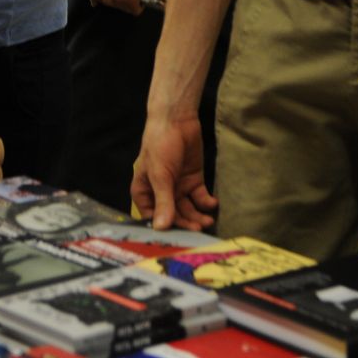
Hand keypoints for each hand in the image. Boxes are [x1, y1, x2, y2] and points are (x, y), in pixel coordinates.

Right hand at [130, 114, 217, 230]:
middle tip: (198, 228)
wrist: (177, 120)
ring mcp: (178, 187)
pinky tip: (212, 204)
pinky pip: (200, 198)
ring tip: (207, 220)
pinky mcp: (193, 180)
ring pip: (188, 209)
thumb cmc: (160, 144)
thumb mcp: (160, 175)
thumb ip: (163, 201)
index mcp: (145, 191)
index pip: (152, 216)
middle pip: (173, 215)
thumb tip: (161, 227)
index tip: (177, 236)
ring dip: (197, 216)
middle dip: (186, 222)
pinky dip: (206, 203)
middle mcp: (161, 192)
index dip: (163, 227)